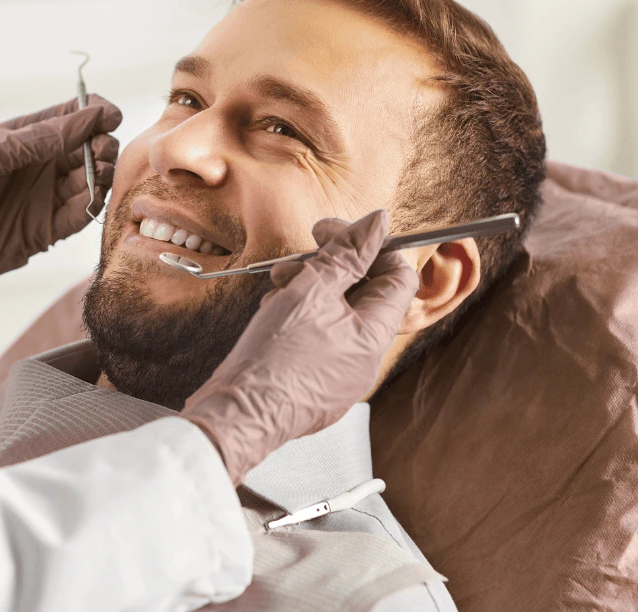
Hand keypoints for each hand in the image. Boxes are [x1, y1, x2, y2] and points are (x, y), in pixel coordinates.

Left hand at [0, 95, 121, 298]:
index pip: (73, 115)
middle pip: (90, 147)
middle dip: (103, 145)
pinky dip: (93, 206)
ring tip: (95, 175)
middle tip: (99, 151)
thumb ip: (40, 138)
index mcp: (26, 136)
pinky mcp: (46, 230)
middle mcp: (41, 164)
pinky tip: (92, 199)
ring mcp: (45, 197)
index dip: (96, 112)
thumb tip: (90, 115)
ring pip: (91, 181)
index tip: (110, 116)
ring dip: (101, 175)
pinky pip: (80, 216)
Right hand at [181, 210, 418, 484]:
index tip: (337, 234)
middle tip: (299, 258)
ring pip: (336, 315)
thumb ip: (347, 253)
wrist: (237, 413)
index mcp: (374, 336)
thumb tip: (377, 223)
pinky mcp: (315, 384)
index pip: (399, 277)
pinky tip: (273, 314)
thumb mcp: (310, 290)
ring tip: (278, 287)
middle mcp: (365, 359)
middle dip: (331, 267)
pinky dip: (299, 318)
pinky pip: (319, 338)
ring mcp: (341, 375)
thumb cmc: (273, 358)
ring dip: (309, 290)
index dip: (372, 248)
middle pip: (364, 294)